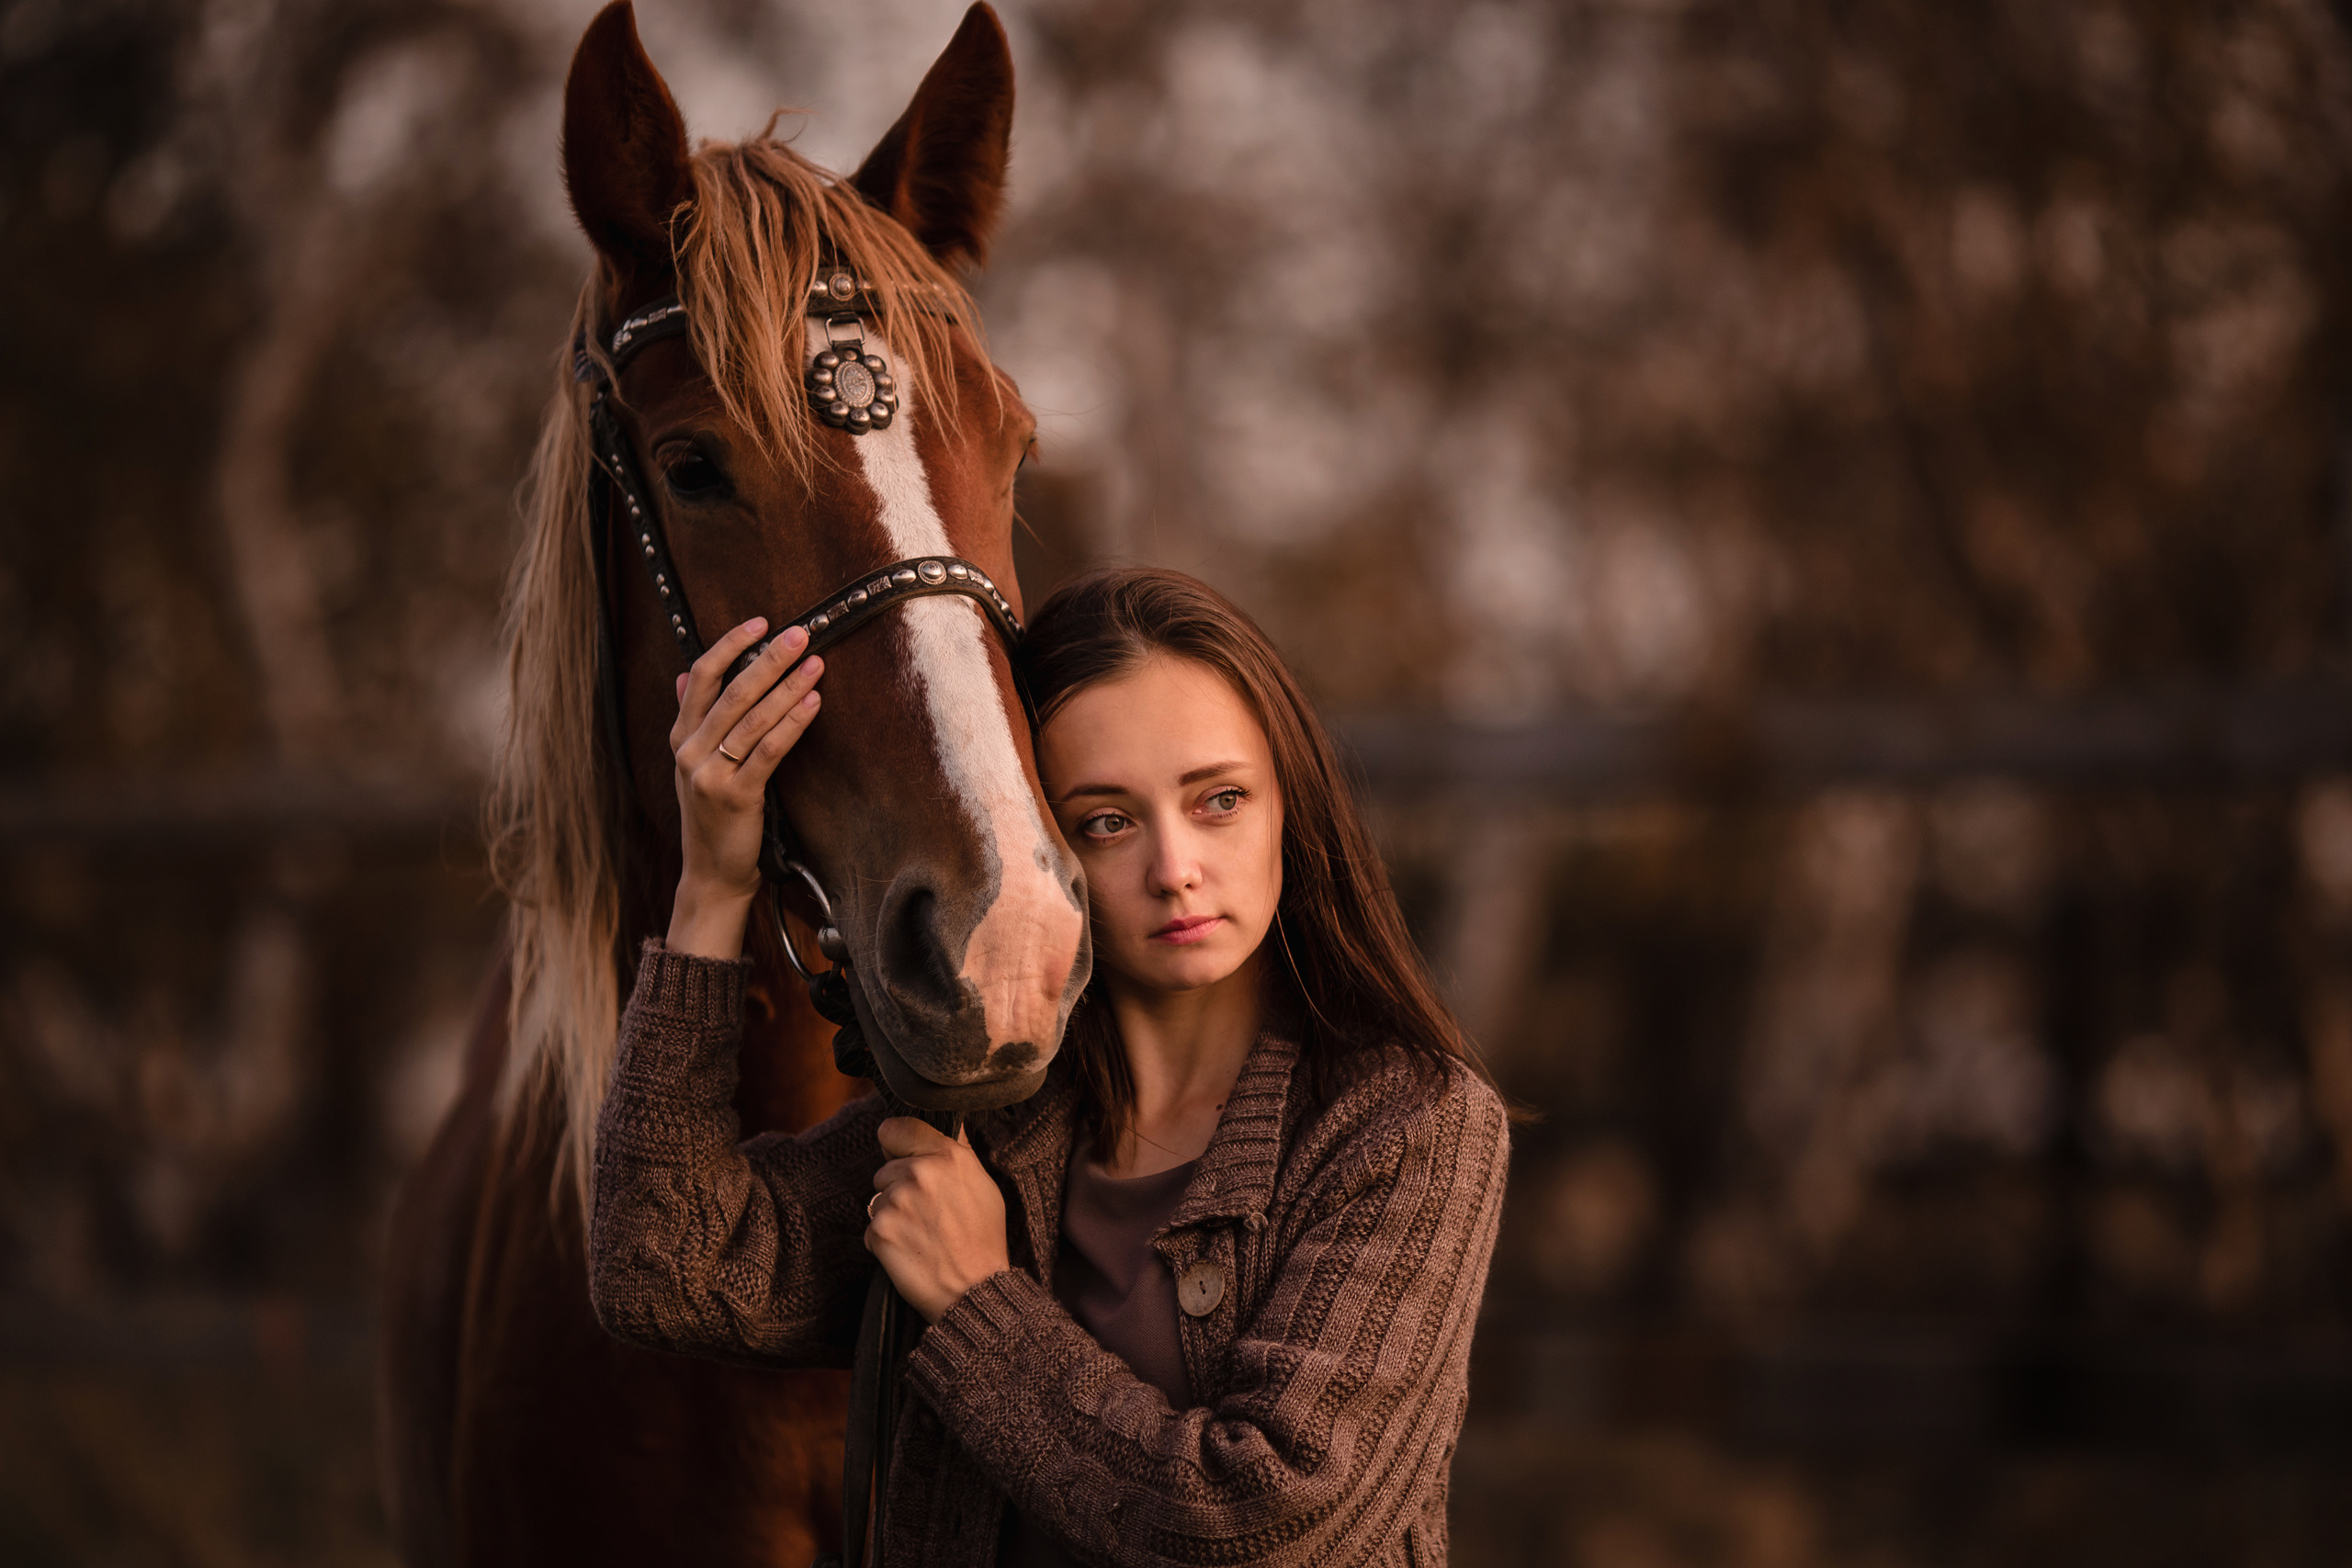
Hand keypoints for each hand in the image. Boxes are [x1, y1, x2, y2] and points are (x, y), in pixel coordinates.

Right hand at [665, 618, 823, 959]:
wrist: (712, 872)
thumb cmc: (713, 814)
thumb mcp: (695, 764)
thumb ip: (693, 718)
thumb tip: (687, 675)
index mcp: (681, 736)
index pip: (702, 675)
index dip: (731, 644)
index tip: (761, 622)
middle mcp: (690, 750)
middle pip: (732, 690)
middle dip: (769, 658)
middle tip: (800, 633)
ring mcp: (710, 773)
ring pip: (753, 718)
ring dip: (788, 686)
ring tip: (816, 664)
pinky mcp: (736, 796)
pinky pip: (768, 750)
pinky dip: (793, 723)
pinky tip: (813, 703)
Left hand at [867, 1118, 1010, 1322]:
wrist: (974, 1289)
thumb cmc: (983, 1238)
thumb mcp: (983, 1184)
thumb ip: (958, 1151)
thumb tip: (948, 1122)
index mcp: (947, 1156)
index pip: (895, 1128)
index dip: (896, 1145)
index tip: (901, 1156)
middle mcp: (920, 1173)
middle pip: (885, 1170)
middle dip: (899, 1189)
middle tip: (929, 1214)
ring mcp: (897, 1202)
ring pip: (878, 1200)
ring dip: (893, 1217)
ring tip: (922, 1235)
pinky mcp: (880, 1231)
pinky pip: (872, 1229)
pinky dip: (886, 1242)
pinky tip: (911, 1252)